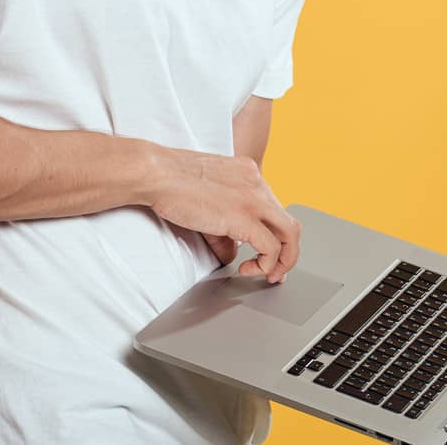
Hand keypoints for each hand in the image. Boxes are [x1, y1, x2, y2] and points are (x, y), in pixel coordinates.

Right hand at [145, 145, 301, 283]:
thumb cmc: (170, 181)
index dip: (274, 235)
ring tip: (268, 275)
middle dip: (287, 252)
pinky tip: (247, 269)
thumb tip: (230, 253)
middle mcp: (257, 183)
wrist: (156, 172)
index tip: (267, 253)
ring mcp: (254, 199)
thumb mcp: (206, 200)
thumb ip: (223, 228)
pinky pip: (271, 248)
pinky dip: (266, 264)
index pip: (273, 208)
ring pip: (290, 234)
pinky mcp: (244, 217)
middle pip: (288, 222)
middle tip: (275, 271)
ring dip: (284, 260)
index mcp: (248, 174)